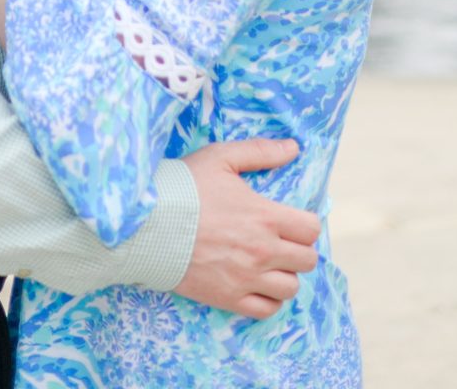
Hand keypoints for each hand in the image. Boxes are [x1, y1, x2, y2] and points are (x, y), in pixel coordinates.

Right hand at [177, 139, 319, 317]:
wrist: (147, 223)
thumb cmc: (184, 187)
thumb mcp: (221, 157)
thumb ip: (260, 151)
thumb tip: (293, 147)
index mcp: (265, 216)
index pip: (310, 229)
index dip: (304, 223)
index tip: (290, 220)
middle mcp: (262, 251)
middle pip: (306, 260)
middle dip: (298, 249)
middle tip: (279, 240)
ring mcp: (247, 278)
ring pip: (291, 288)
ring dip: (284, 275)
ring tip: (268, 263)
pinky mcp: (229, 298)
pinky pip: (267, 310)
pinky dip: (268, 299)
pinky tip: (256, 284)